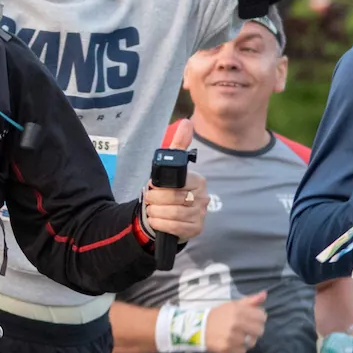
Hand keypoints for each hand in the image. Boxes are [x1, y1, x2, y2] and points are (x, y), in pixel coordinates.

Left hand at [142, 123, 208, 243]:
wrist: (169, 216)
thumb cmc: (169, 191)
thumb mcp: (170, 169)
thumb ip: (177, 146)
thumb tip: (187, 123)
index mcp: (199, 181)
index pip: (178, 183)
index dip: (160, 187)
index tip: (152, 187)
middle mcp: (203, 198)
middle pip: (174, 199)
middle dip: (155, 200)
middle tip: (149, 200)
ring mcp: (201, 215)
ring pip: (174, 214)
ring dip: (156, 212)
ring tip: (152, 210)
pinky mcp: (195, 229)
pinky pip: (175, 227)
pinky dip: (160, 224)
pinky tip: (156, 220)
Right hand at [204, 292, 268, 352]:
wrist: (199, 328)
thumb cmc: (219, 315)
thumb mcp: (233, 305)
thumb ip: (250, 300)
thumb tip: (264, 294)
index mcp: (239, 311)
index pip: (262, 317)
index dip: (259, 318)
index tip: (253, 319)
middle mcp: (237, 324)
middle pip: (260, 331)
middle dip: (255, 330)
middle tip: (246, 329)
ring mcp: (232, 338)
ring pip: (252, 342)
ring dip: (247, 340)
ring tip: (238, 336)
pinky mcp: (228, 349)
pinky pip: (243, 352)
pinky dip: (239, 349)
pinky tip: (232, 343)